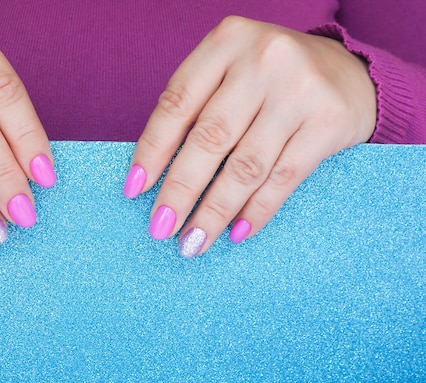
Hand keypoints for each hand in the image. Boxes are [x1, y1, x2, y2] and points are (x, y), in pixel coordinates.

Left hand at [124, 16, 376, 256]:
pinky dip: (256, 211)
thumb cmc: (270, 80)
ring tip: (194, 242)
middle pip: (209, 138)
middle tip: (160, 228)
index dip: (151, 150)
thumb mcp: (230, 73)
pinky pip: (283, 178)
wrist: (347, 73)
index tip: (133, 189)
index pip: (177, 103)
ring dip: (215, 212)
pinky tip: (237, 233)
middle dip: (179, 191)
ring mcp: (300, 90)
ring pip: (245, 165)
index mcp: (227, 41)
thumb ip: (198, 109)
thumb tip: (156, 176)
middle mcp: (263, 60)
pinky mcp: (330, 121)